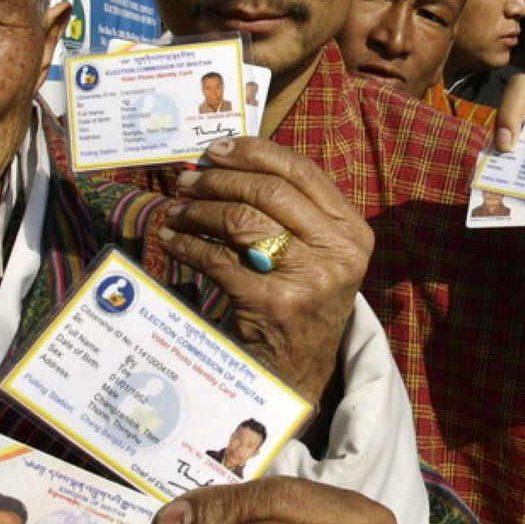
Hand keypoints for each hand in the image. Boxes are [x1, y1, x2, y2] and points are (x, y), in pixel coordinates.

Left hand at [159, 137, 373, 401]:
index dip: (254, 152)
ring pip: (241, 220)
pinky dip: (187, 246)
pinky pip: (218, 259)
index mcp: (352, 231)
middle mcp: (338, 252)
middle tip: (186, 181)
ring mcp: (308, 279)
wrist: (298, 374)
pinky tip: (172, 241)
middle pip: (268, 191)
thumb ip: (292, 210)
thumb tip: (226, 160)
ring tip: (176, 210)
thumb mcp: (316, 254)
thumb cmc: (300, 303)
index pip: (302, 171)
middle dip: (218, 180)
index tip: (216, 149)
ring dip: (198, 210)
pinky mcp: (272, 304)